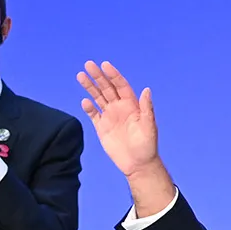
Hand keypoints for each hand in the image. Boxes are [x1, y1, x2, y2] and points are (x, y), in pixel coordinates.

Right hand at [78, 61, 177, 217]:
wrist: (138, 164)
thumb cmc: (147, 145)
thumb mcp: (149, 126)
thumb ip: (147, 108)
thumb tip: (146, 90)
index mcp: (131, 105)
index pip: (120, 85)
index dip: (113, 75)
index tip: (105, 65)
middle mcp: (120, 107)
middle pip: (107, 88)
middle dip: (98, 76)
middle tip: (88, 64)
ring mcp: (110, 116)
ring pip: (98, 97)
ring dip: (90, 87)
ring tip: (81, 76)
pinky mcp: (102, 128)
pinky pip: (93, 114)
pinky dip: (88, 107)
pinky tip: (84, 101)